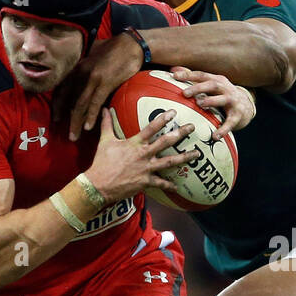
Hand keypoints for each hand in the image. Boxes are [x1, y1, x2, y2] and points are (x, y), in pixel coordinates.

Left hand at [58, 34, 144, 141]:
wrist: (131, 45)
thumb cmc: (114, 48)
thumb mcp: (93, 53)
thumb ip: (85, 63)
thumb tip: (81, 71)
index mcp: (77, 66)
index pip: (62, 88)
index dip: (58, 104)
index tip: (56, 116)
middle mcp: (81, 72)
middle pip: (68, 99)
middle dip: (64, 117)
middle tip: (62, 131)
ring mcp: (92, 78)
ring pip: (79, 104)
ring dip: (76, 123)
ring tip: (74, 136)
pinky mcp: (105, 83)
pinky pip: (95, 103)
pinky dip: (90, 116)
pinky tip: (88, 128)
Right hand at [83, 110, 199, 202]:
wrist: (98, 185)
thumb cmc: (101, 162)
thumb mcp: (104, 141)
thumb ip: (107, 124)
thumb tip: (104, 109)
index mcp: (134, 143)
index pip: (151, 128)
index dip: (163, 119)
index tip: (173, 112)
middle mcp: (143, 154)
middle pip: (165, 142)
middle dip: (180, 133)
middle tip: (192, 127)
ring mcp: (146, 169)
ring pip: (169, 162)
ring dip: (184, 157)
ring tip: (197, 154)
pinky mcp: (146, 182)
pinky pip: (161, 184)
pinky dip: (169, 185)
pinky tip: (178, 186)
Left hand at [171, 67, 255, 141]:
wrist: (247, 106)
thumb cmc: (223, 95)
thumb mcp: (211, 86)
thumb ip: (193, 79)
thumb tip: (174, 70)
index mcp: (217, 80)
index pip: (201, 75)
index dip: (188, 74)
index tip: (174, 75)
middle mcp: (225, 88)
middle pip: (212, 85)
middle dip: (198, 88)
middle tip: (185, 93)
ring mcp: (233, 101)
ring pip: (222, 99)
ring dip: (211, 101)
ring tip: (200, 105)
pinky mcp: (238, 115)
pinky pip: (230, 122)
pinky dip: (223, 129)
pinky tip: (215, 136)